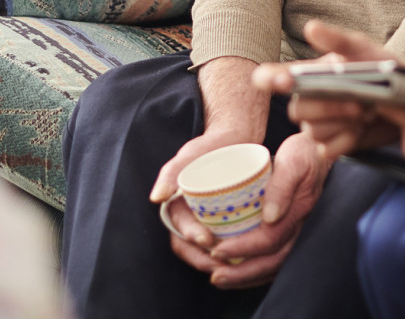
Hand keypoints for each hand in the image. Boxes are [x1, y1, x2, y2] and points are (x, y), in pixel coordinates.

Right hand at [151, 128, 259, 271]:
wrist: (236, 141)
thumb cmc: (209, 147)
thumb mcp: (189, 156)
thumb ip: (171, 173)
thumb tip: (157, 198)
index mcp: (177, 209)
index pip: (180, 234)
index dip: (191, 241)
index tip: (207, 241)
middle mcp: (190, 220)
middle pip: (193, 250)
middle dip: (205, 260)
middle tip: (224, 262)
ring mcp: (208, 224)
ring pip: (210, 253)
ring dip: (220, 262)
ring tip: (237, 264)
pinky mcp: (225, 224)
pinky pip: (227, 245)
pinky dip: (234, 253)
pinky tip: (247, 255)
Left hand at [202, 131, 331, 288]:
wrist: (321, 152)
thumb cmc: (304, 153)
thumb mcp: (293, 160)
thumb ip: (282, 186)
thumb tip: (270, 217)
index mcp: (300, 211)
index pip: (269, 239)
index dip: (243, 248)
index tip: (217, 250)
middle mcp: (301, 228)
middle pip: (272, 262)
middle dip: (242, 273)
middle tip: (215, 276)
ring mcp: (298, 233)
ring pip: (274, 266)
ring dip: (247, 277)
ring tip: (220, 279)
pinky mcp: (293, 233)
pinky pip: (275, 260)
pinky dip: (256, 271)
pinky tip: (237, 272)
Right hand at [253, 21, 401, 157]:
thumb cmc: (380, 70)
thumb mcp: (362, 50)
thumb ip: (337, 40)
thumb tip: (311, 28)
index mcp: (309, 73)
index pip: (275, 75)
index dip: (270, 78)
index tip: (282, 80)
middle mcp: (309, 99)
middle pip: (297, 110)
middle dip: (328, 107)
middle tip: (358, 101)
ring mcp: (319, 124)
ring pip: (313, 131)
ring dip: (342, 123)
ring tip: (365, 112)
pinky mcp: (332, 144)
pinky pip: (326, 150)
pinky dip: (346, 141)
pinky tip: (360, 130)